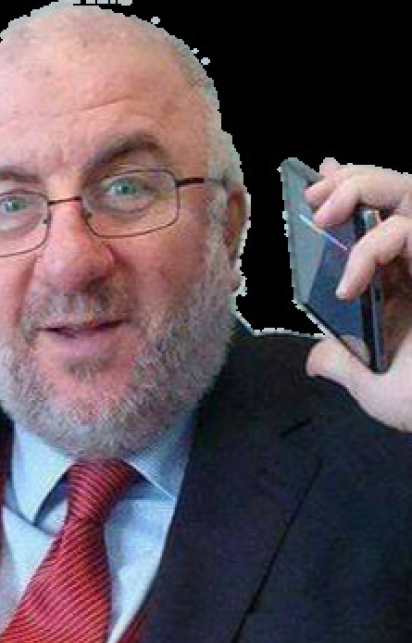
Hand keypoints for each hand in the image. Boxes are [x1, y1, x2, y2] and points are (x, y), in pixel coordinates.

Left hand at [302, 159, 411, 431]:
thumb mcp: (373, 385)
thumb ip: (344, 362)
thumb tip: (315, 359)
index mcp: (409, 280)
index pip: (379, 222)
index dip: (353, 192)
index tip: (318, 181)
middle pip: (399, 192)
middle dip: (354, 180)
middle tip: (316, 196)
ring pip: (411, 193)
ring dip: (364, 187)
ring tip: (326, 214)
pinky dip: (376, 247)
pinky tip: (353, 284)